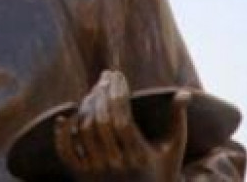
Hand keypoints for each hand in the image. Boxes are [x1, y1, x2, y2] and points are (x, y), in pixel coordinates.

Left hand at [54, 70, 189, 181]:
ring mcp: (97, 171)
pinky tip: (65, 115)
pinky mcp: (81, 177)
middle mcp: (117, 165)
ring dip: (85, 106)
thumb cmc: (161, 170)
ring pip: (84, 131)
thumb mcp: (173, 147)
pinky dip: (62, 134)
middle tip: (104, 77)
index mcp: (139, 156)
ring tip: (94, 90)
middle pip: (101, 122)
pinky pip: (66, 153)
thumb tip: (184, 92)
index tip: (118, 74)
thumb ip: (177, 119)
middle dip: (102, 94)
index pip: (123, 119)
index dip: (119, 93)